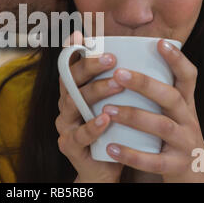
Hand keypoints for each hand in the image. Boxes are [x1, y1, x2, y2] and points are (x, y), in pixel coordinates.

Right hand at [56, 32, 123, 182]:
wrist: (107, 166)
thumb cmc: (114, 130)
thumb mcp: (114, 103)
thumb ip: (118, 81)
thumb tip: (137, 51)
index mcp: (75, 91)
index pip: (70, 66)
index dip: (72, 51)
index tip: (81, 36)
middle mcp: (66, 105)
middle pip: (71, 80)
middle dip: (90, 66)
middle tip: (112, 58)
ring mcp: (66, 126)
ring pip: (74, 104)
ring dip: (96, 92)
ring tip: (117, 84)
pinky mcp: (70, 146)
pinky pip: (79, 135)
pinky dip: (92, 126)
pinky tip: (105, 118)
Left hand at [103, 39, 203, 182]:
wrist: (198, 177)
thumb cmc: (175, 137)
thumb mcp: (173, 114)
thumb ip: (157, 94)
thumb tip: (126, 64)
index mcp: (186, 104)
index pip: (188, 77)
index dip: (177, 59)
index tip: (159, 42)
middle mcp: (188, 120)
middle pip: (170, 96)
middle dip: (145, 84)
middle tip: (118, 74)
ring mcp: (185, 143)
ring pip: (161, 126)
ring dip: (133, 116)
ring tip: (107, 109)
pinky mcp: (177, 166)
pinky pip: (153, 160)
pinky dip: (131, 154)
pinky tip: (110, 147)